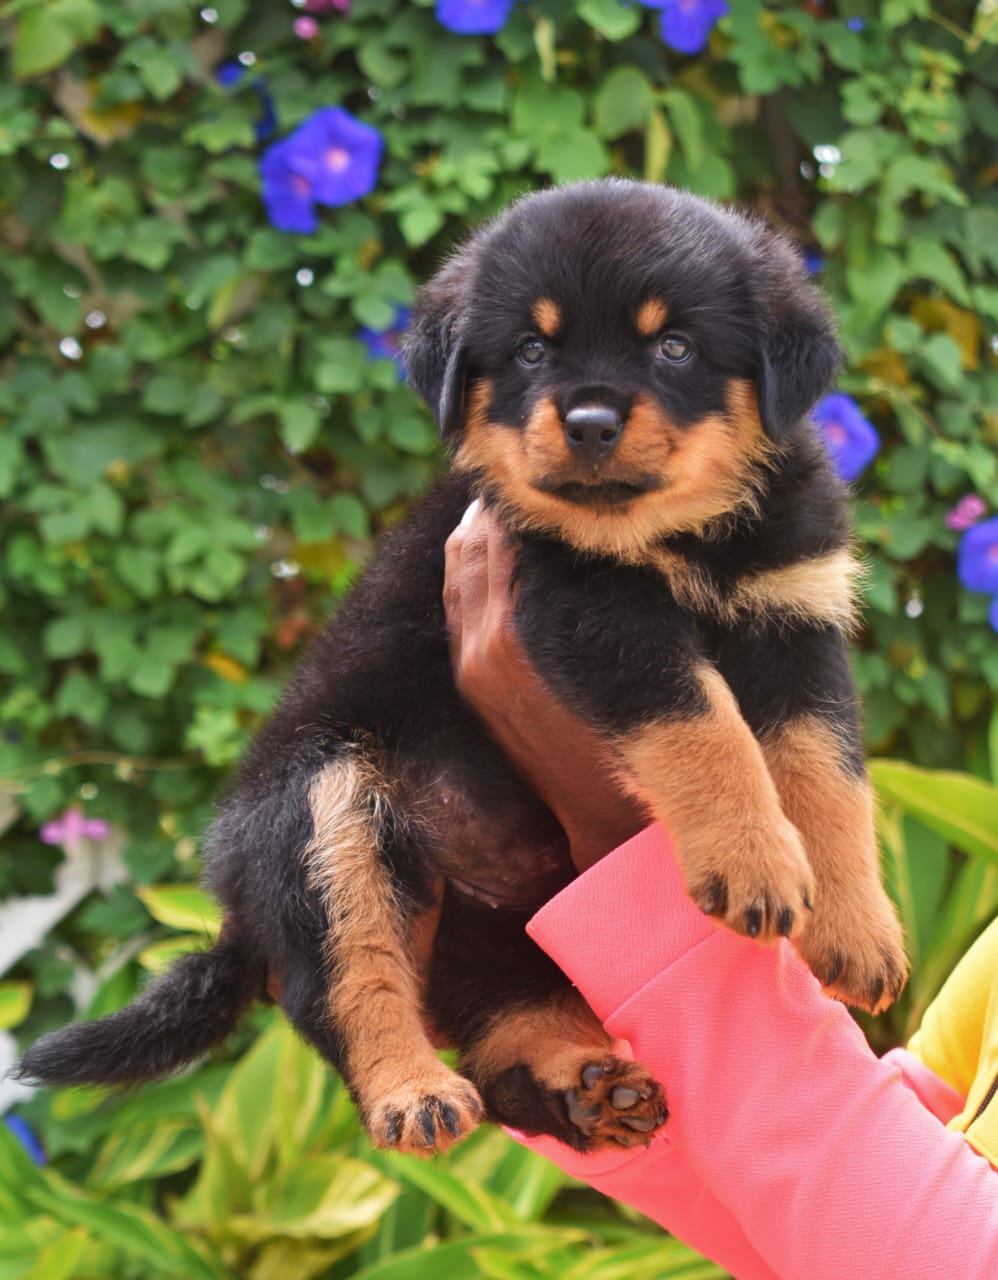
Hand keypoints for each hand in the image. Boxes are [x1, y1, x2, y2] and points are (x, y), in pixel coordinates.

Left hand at [443, 501, 645, 871]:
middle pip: (474, 539)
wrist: (606, 819)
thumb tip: (597, 525)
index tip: (548, 462)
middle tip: (531, 466)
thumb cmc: (639, 736)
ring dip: (482, 526)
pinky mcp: (471, 679)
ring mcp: (472, 662)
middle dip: (501, 501)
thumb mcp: (635, 653)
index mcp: (520, 631)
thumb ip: (608, 589)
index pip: (509, 532)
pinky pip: (457, 600)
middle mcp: (484, 643)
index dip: (527, 492)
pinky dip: (471, 562)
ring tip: (514, 494)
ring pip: (459, 565)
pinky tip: (495, 542)